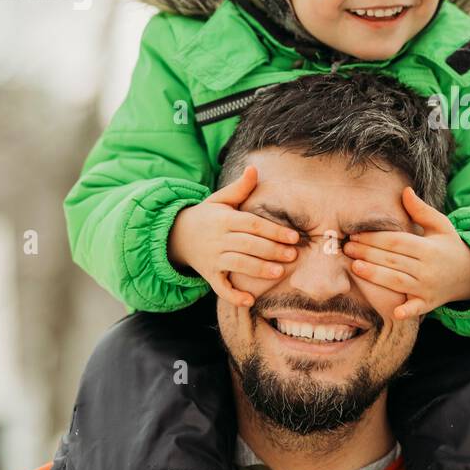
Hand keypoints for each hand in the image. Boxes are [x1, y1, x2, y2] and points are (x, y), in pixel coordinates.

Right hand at [167, 165, 298, 307]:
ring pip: (237, 264)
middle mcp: (218, 239)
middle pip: (248, 244)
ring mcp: (212, 258)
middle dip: (271, 250)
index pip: (252, 224)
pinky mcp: (209, 274)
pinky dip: (233, 296)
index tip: (294, 237)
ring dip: (258, 269)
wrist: (176, 235)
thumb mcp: (219, 200)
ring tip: (279, 273)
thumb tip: (254, 169)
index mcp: (225, 219)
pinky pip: (220, 287)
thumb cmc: (207, 216)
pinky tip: (250, 301)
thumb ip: (239, 188)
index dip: (273, 230)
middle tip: (293, 256)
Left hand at [342, 186, 469, 319]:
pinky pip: (416, 308)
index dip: (375, 238)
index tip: (356, 234)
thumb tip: (405, 190)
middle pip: (393, 260)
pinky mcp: (429, 303)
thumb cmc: (449, 246)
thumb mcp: (440, 225)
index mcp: (429, 248)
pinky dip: (407, 311)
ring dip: (375, 275)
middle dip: (368, 253)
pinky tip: (394, 312)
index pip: (397, 241)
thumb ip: (421, 210)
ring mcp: (428, 288)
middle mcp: (428, 268)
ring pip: (397, 281)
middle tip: (347, 248)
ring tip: (354, 267)